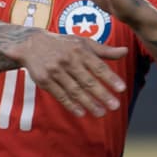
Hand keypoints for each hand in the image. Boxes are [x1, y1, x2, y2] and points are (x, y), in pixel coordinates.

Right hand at [13, 29, 127, 117]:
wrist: (31, 44)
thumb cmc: (63, 44)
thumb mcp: (83, 43)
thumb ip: (104, 50)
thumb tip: (125, 51)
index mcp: (80, 51)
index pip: (99, 66)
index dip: (110, 78)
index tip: (122, 89)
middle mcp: (68, 60)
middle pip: (88, 81)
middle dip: (102, 94)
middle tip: (115, 106)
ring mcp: (55, 71)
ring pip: (74, 90)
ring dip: (89, 103)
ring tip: (101, 113)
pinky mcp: (44, 80)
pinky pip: (60, 95)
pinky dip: (70, 105)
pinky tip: (81, 112)